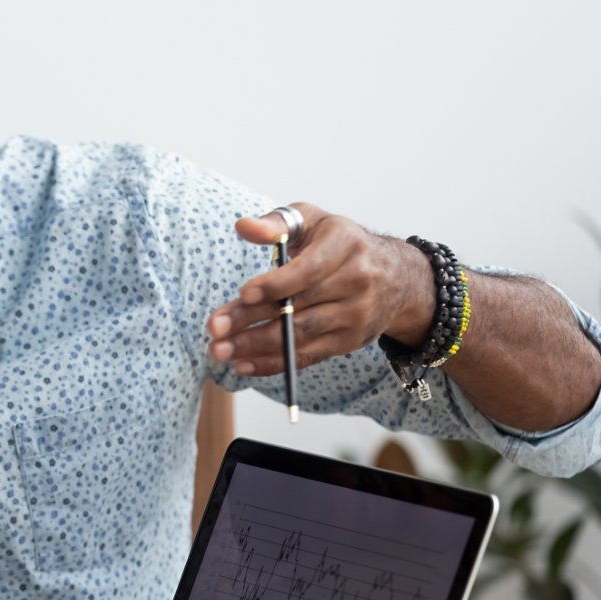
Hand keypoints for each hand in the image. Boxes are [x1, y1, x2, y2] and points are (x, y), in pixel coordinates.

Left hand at [206, 202, 433, 375]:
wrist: (398, 275)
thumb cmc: (340, 244)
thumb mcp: (313, 221)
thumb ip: (277, 223)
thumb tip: (243, 226)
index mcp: (345, 245)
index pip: (308, 270)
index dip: (276, 284)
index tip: (243, 294)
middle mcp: (356, 281)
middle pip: (297, 306)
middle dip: (251, 319)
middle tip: (214, 329)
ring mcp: (356, 315)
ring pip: (300, 335)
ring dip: (255, 346)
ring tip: (220, 350)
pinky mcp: (351, 341)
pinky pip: (308, 356)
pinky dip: (273, 363)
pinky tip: (243, 364)